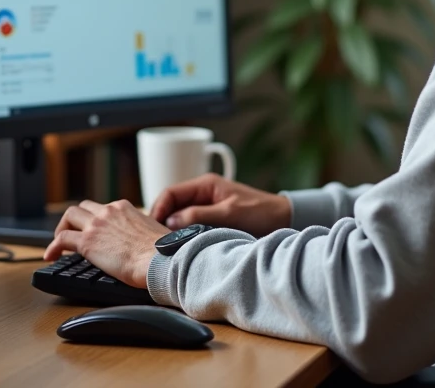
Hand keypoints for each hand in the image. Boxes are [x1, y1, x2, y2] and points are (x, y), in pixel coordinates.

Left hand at [43, 199, 169, 286]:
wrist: (160, 259)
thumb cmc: (162, 252)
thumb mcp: (154, 232)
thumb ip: (142, 232)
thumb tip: (144, 244)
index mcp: (125, 208)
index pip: (102, 209)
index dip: (94, 221)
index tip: (93, 232)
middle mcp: (109, 211)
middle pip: (82, 207)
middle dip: (74, 220)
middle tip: (72, 235)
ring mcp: (96, 224)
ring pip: (69, 216)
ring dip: (62, 229)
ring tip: (59, 245)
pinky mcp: (87, 242)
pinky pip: (61, 239)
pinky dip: (53, 247)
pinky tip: (51, 257)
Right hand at [149, 173, 290, 236]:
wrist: (284, 220)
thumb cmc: (260, 213)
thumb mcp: (229, 213)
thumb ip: (199, 215)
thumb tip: (170, 222)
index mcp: (205, 185)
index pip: (170, 193)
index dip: (157, 209)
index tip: (150, 227)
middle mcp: (203, 194)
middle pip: (171, 206)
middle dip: (161, 222)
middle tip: (154, 240)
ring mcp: (207, 208)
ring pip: (179, 219)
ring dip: (173, 231)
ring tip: (166, 247)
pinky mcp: (212, 221)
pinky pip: (191, 227)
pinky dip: (184, 237)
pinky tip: (182, 249)